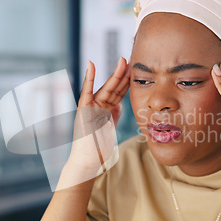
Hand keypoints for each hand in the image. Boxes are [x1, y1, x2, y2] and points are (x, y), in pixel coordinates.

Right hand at [59, 58, 129, 189]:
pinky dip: (88, 78)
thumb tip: (120, 104)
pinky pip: (87, 91)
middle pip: (114, 87)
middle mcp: (99, 105)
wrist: (88, 160)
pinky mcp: (83, 110)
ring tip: (122, 61)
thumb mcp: (110, 127)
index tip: (136, 68)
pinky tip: (91, 65)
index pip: (120, 91)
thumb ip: (114, 114)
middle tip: (131, 59)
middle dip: (123, 73)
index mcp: (108, 109)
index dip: (128, 80)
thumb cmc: (98, 147)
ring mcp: (91, 106)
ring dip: (114, 74)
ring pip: (106, 87)